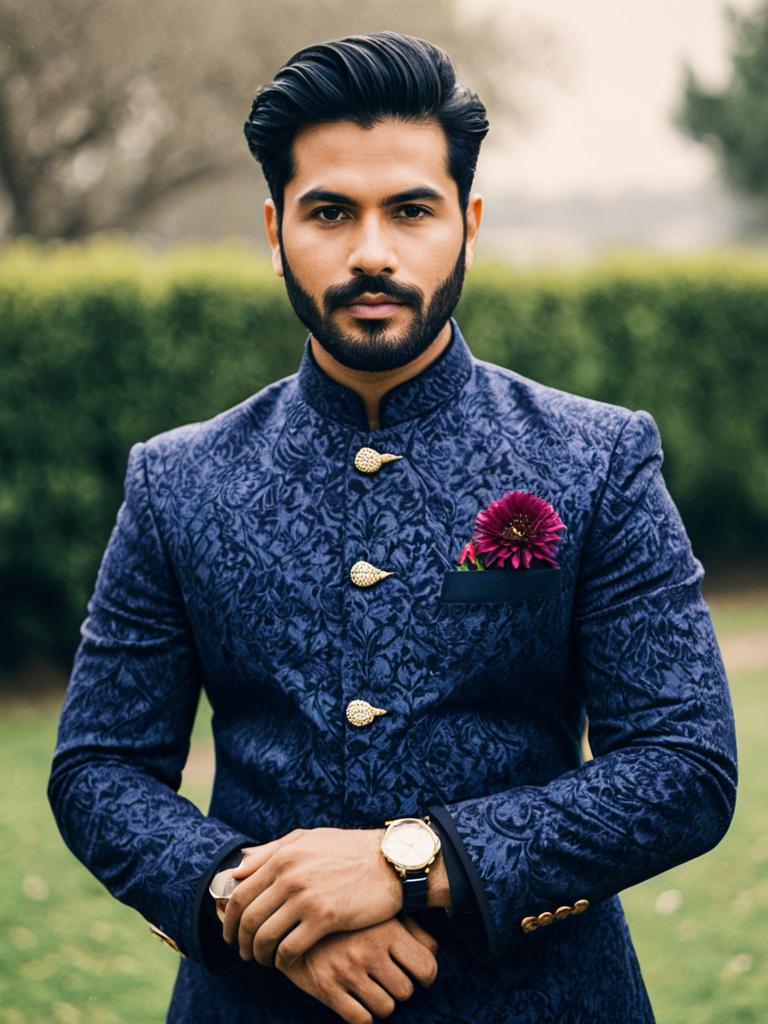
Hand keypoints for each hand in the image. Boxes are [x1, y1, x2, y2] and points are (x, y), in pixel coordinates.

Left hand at [222, 827, 401, 965]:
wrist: (389, 861)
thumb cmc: (349, 849)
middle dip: (240, 941)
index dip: (229, 919)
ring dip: (259, 955)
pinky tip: (285, 962)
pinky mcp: (326, 918)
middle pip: (248, 918)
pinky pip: (290, 948)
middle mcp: (290, 876)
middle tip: (243, 953)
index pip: (241, 893)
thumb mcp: (308, 839)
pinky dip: (282, 960)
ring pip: (265, 936)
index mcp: (283, 856)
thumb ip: (271, 851)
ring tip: (263, 960)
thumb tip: (238, 869)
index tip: (231, 933)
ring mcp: (307, 897)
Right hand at [276, 915, 438, 1023]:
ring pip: (385, 1008)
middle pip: (406, 991)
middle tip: (387, 978)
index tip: (418, 974)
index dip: (426, 975)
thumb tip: (434, 950)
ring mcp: (347, 971)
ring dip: (382, 1002)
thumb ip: (410, 927)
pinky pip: (360, 1020)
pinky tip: (357, 1000)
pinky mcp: (327, 989)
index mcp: (387, 929)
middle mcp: (369, 951)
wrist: (293, 913)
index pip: (427, 967)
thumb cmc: (346, 912)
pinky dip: (363, 1015)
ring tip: (372, 988)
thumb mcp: (378, 910)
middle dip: (399, 987)